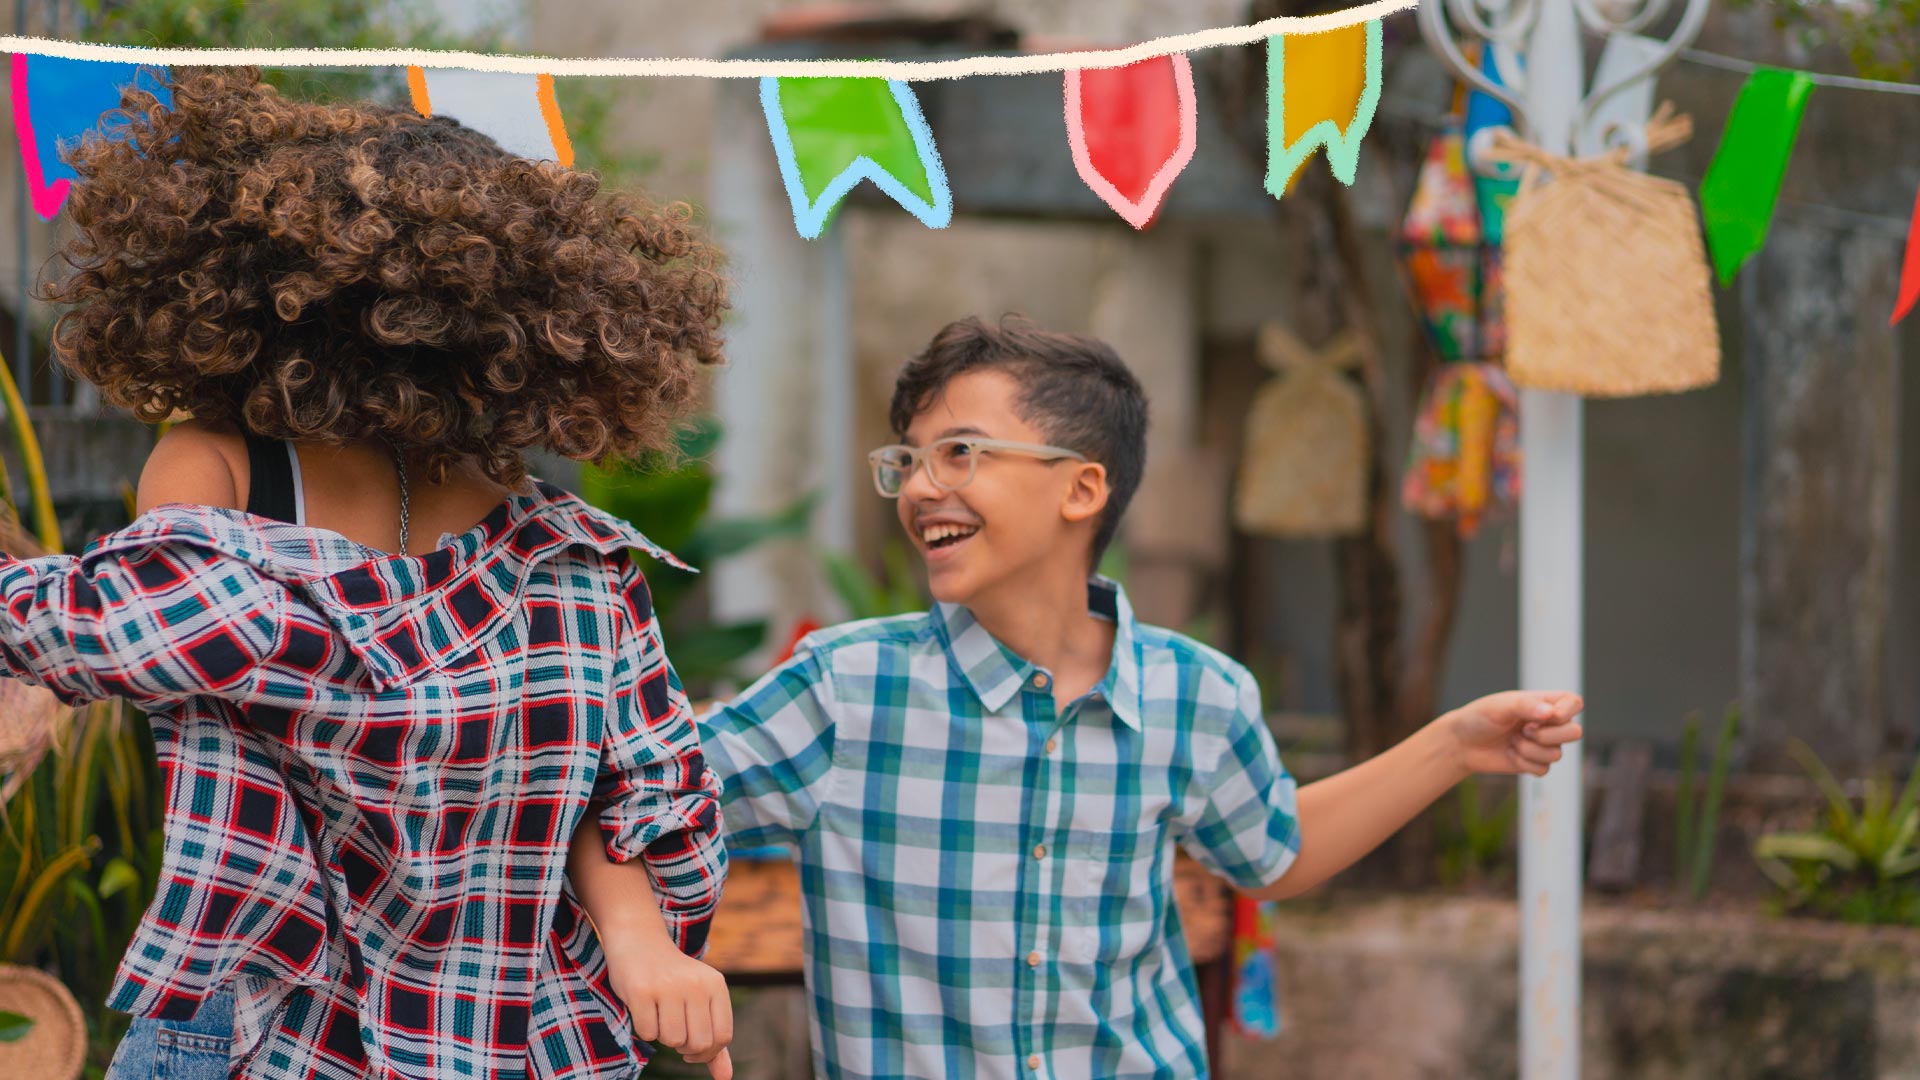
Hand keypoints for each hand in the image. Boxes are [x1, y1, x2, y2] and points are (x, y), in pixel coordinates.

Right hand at [607, 941, 734, 1079]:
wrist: (639, 940)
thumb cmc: (673, 977)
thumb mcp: (700, 1000)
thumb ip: (714, 1038)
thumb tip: (725, 1078)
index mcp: (716, 984)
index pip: (722, 1037)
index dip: (707, 1052)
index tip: (691, 1049)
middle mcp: (696, 984)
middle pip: (699, 1043)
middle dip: (684, 1046)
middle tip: (674, 1029)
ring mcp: (669, 986)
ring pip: (673, 1040)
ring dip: (663, 1036)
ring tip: (659, 1014)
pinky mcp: (641, 991)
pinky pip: (648, 1033)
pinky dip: (644, 1029)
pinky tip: (644, 1007)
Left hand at [1443, 690, 1584, 777]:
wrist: (1462, 743)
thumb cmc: (1480, 717)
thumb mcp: (1500, 706)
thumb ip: (1525, 706)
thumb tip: (1551, 713)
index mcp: (1545, 702)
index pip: (1575, 703)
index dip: (1566, 712)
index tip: (1544, 715)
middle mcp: (1549, 723)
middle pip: (1575, 732)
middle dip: (1548, 736)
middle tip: (1524, 730)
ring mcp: (1544, 744)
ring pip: (1557, 754)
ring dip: (1530, 749)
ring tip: (1512, 740)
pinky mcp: (1535, 763)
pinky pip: (1544, 769)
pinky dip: (1524, 763)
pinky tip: (1510, 753)